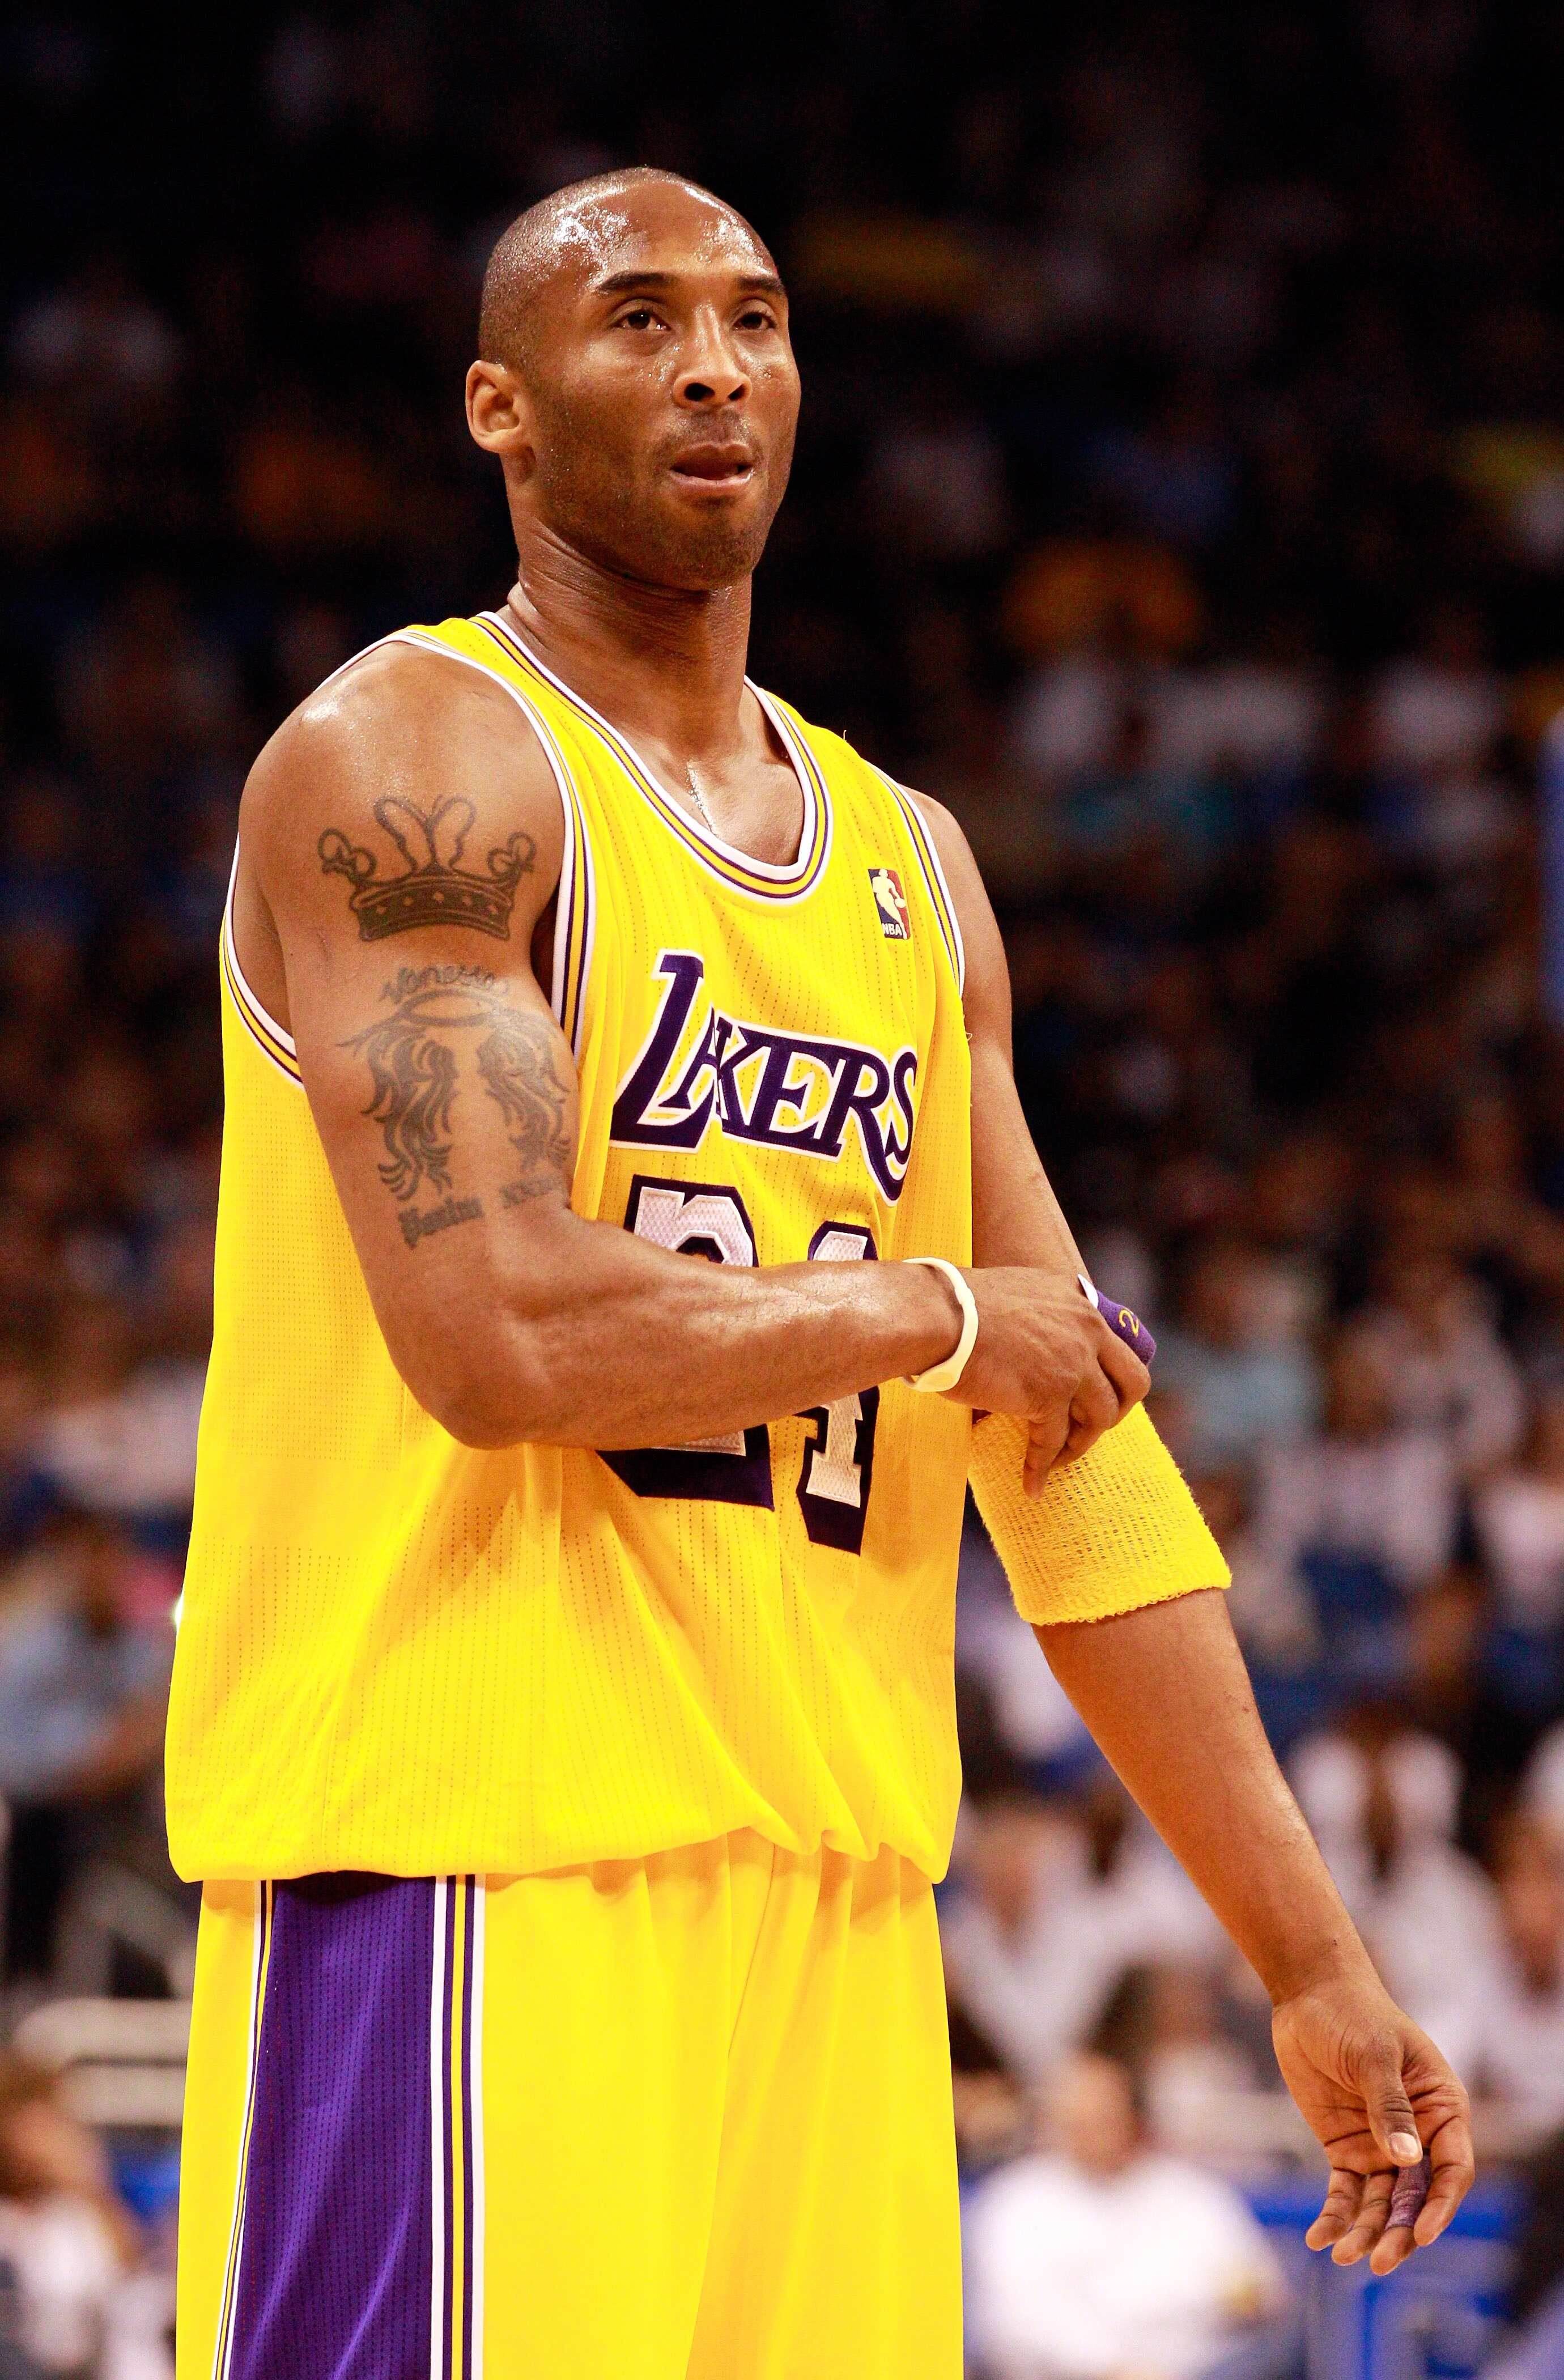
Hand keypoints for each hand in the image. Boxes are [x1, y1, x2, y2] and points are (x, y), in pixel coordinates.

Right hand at [955, 1269, 1150, 1491]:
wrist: (937, 1315)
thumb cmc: (957, 1305)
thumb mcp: (1017, 1294)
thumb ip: (1040, 1315)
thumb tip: (1036, 1351)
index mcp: (1078, 1301)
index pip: (1121, 1339)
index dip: (1113, 1372)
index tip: (1098, 1391)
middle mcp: (1085, 1329)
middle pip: (1133, 1380)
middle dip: (1118, 1410)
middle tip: (1092, 1426)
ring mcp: (1071, 1363)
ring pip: (1099, 1417)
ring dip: (1079, 1444)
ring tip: (1056, 1459)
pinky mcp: (1048, 1395)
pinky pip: (1052, 1442)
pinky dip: (1041, 1468)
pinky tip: (1032, 1485)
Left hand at [1271, 1968, 1472, 2274]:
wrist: (1309, 1995)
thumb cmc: (1354, 2014)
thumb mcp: (1374, 2055)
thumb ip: (1390, 2106)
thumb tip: (1407, 2158)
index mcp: (1442, 2109)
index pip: (1451, 2170)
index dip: (1439, 2206)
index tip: (1420, 2234)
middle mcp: (1418, 2135)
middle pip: (1416, 2198)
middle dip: (1400, 2233)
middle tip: (1378, 2262)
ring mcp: (1381, 2145)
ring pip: (1381, 2203)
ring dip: (1366, 2232)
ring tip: (1343, 2256)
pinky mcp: (1346, 2148)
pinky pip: (1346, 2192)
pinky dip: (1335, 2216)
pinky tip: (1319, 2238)